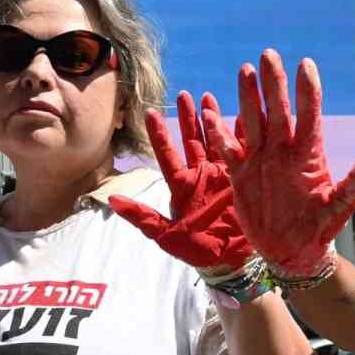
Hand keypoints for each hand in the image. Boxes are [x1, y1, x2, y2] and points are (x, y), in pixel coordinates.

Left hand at [109, 92, 254, 281]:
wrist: (230, 260)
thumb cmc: (197, 250)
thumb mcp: (165, 235)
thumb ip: (142, 217)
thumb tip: (112, 200)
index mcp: (181, 185)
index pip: (167, 154)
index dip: (159, 134)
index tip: (150, 113)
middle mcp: (200, 175)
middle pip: (191, 139)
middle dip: (187, 117)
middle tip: (183, 94)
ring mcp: (221, 174)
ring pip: (214, 139)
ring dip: (211, 118)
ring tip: (207, 96)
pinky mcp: (241, 176)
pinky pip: (240, 150)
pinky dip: (240, 132)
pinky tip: (242, 113)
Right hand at [202, 50, 354, 279]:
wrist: (293, 251)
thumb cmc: (321, 228)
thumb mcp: (341, 205)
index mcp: (309, 153)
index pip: (310, 114)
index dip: (308, 90)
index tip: (305, 64)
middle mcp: (284, 149)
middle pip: (279, 110)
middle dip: (274, 83)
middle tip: (269, 54)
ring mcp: (262, 158)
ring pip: (253, 121)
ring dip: (248, 98)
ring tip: (245, 70)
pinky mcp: (242, 173)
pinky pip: (229, 150)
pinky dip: (221, 134)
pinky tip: (210, 114)